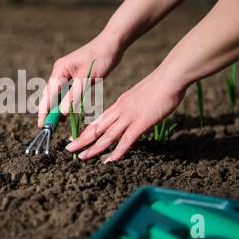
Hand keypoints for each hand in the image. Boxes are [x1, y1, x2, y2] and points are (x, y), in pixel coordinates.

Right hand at [38, 31, 122, 127]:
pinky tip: (67, 114)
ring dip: (57, 109)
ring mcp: (68, 75)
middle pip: (50, 95)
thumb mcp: (87, 78)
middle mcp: (61, 72)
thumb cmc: (100, 57)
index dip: (44, 110)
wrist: (112, 44)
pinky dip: (67, 103)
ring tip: (56, 124)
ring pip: (59, 95)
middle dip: (48, 111)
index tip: (42, 124)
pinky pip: (68, 93)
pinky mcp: (76, 78)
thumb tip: (61, 111)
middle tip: (47, 127)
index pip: (48, 94)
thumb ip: (74, 95)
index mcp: (60, 70)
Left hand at [65, 68, 185, 161]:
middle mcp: (120, 111)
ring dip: (94, 148)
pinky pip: (126, 140)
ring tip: (82, 157)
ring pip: (107, 135)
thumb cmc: (159, 86)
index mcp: (119, 104)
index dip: (86, 131)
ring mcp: (129, 117)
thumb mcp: (140, 96)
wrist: (169, 78)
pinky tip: (110, 160)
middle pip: (97, 128)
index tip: (76, 138)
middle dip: (82, 140)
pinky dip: (117, 151)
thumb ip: (133, 107)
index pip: (99, 120)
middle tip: (69, 149)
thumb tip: (132, 117)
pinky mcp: (141, 123)